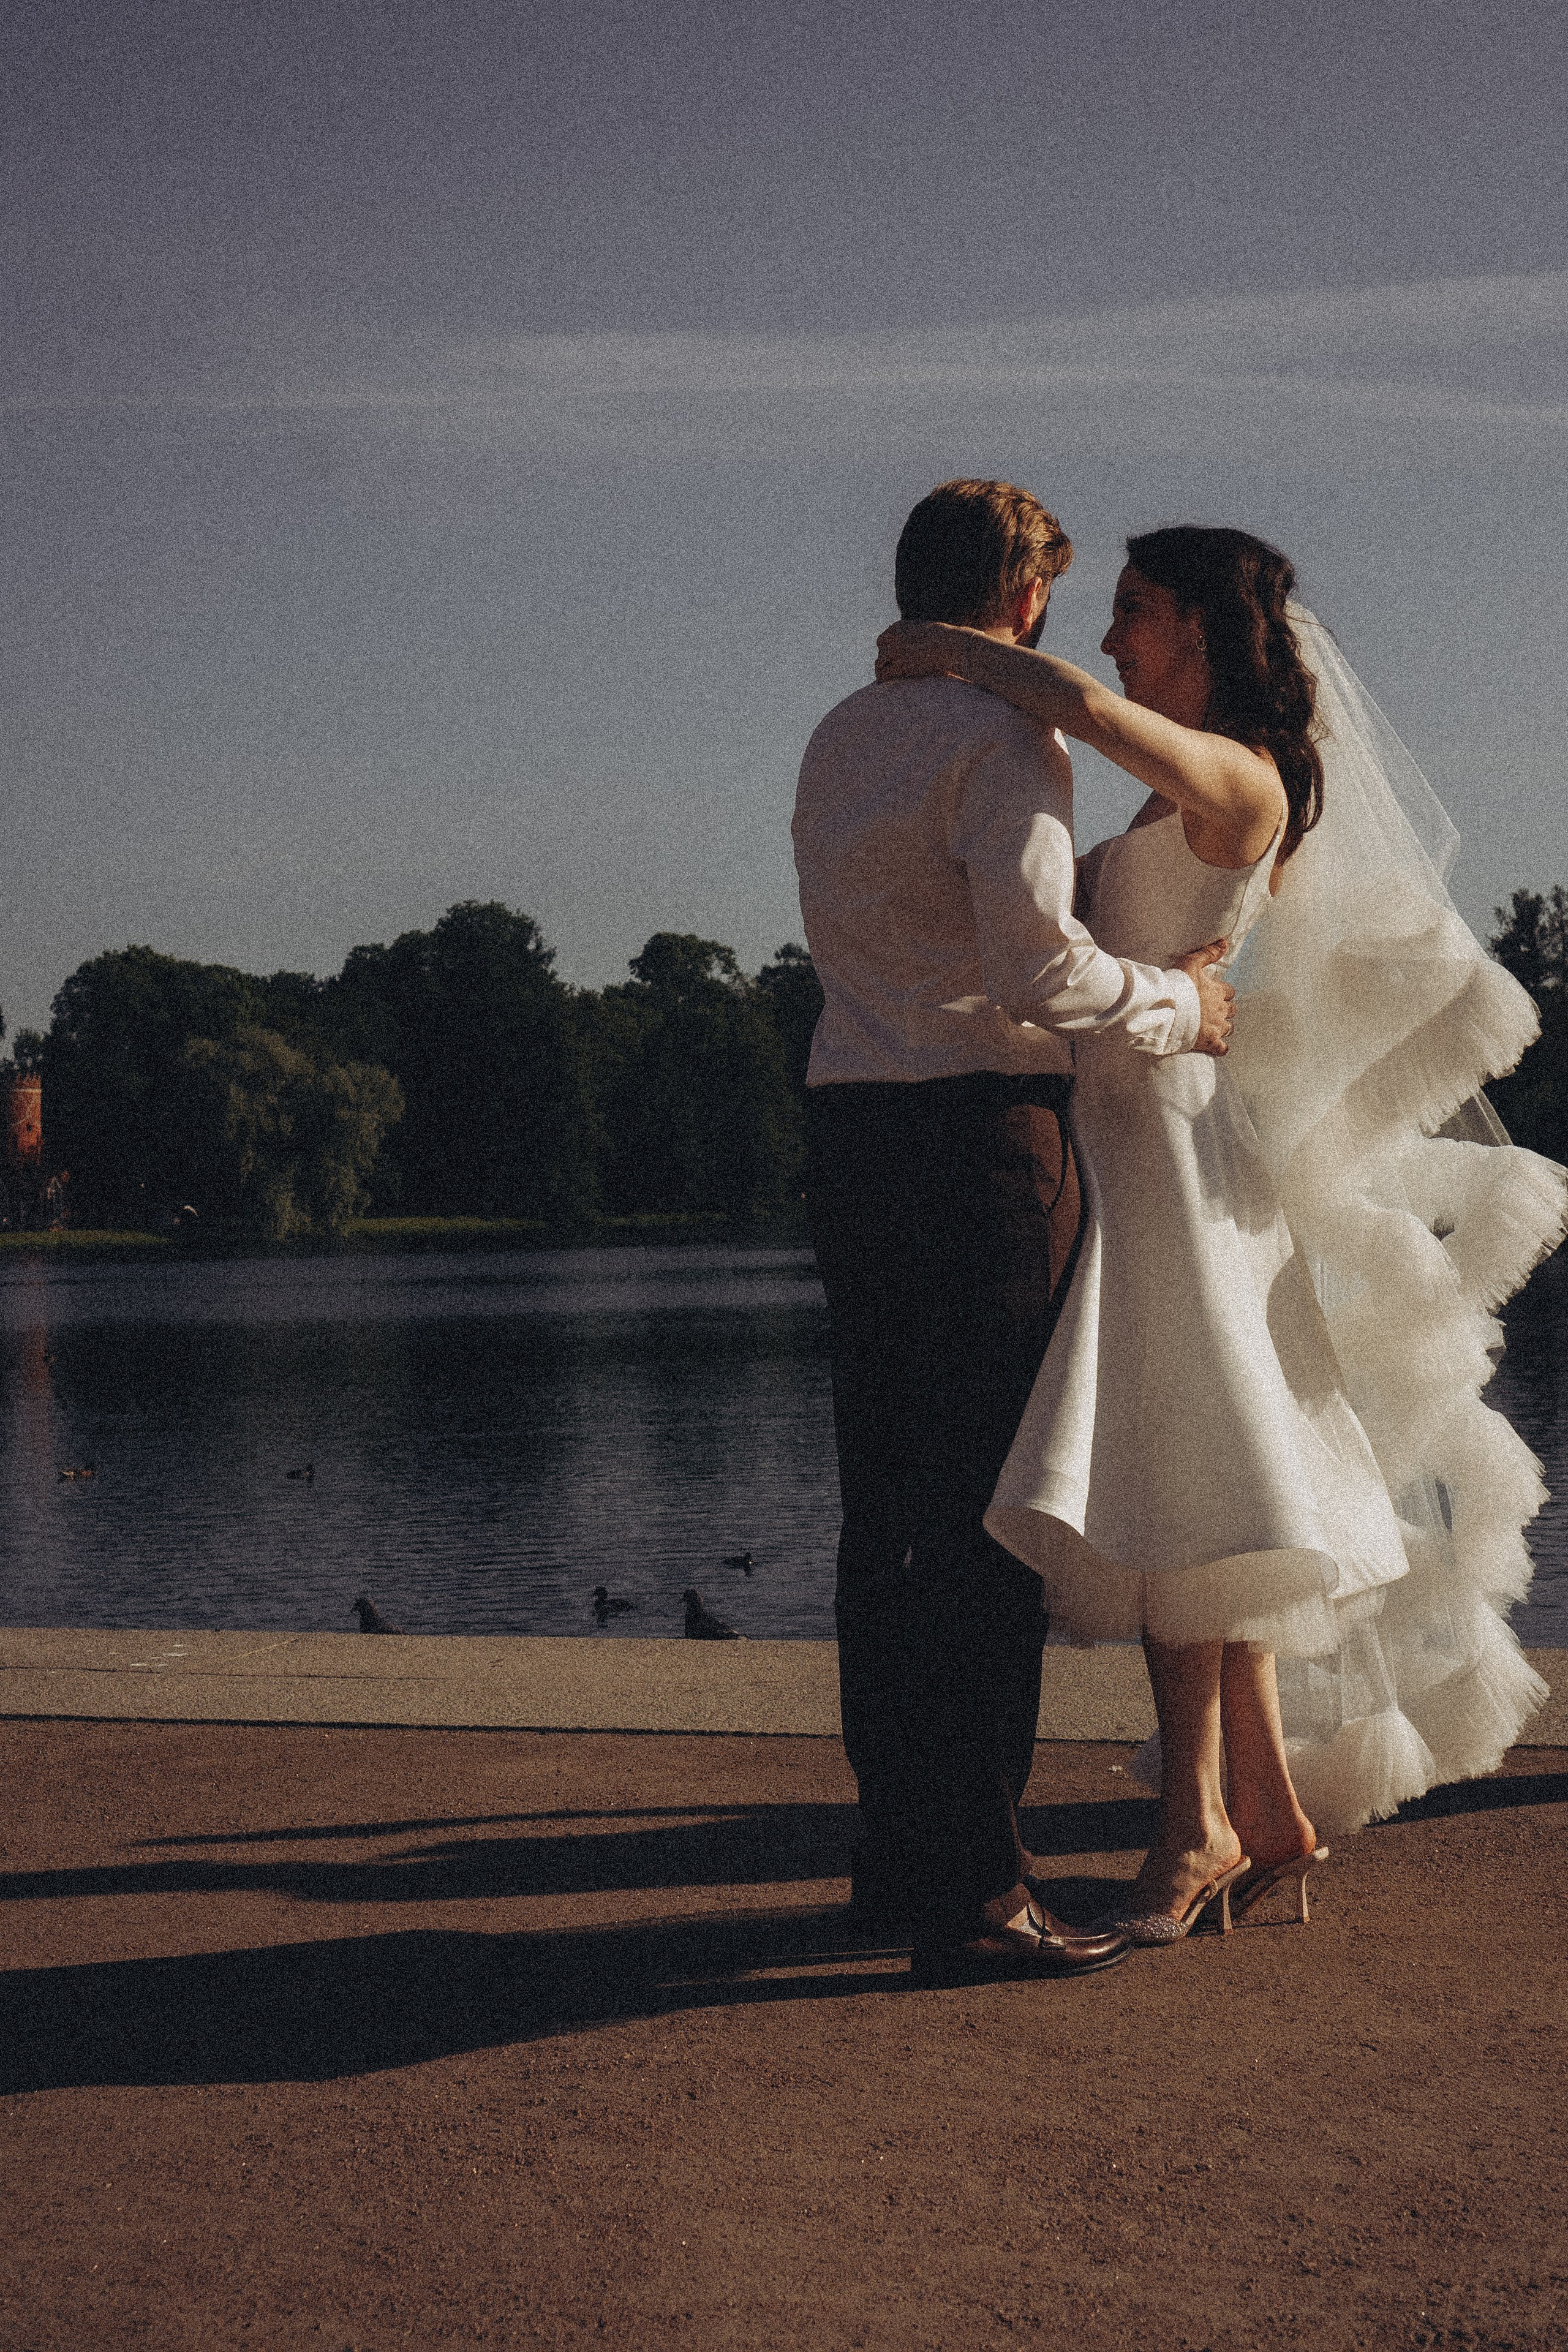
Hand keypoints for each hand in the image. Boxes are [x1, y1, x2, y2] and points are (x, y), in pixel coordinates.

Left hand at [874, 620, 968, 683]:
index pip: (884, 638)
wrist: (948, 645)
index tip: (888, 656)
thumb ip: (916, 634)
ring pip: (880, 662)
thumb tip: (916, 638)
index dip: (885, 648)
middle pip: (881, 650)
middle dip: (883, 659)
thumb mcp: (927, 630)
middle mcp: (894, 637)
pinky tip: (884, 683)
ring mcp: (895, 651)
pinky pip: (884, 674)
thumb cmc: (944, 639)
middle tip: (884, 668)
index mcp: (899, 627)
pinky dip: (883, 678)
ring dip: (881, 670)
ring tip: (882, 677)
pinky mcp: (899, 665)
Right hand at [1175, 938, 1234, 1056]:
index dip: (1223, 993)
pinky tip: (1216, 1047)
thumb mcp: (1191, 963)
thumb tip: (1225, 942)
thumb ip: (1208, 953)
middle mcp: (1220, 1010)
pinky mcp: (1209, 1042)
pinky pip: (1222, 1048)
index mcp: (1217, 992)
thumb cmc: (1177, 986)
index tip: (1214, 994)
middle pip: (1231, 1010)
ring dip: (1223, 1027)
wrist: (1166, 1009)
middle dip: (1225, 1010)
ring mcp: (1216, 1027)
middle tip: (1213, 1011)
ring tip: (1213, 1027)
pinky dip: (1221, 1048)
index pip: (1229, 992)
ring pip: (1229, 1028)